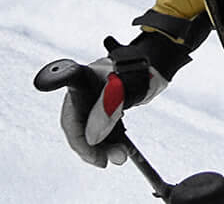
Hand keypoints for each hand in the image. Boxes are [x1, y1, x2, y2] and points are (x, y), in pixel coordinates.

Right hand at [38, 35, 173, 166]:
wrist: (154, 62)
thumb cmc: (136, 67)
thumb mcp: (120, 89)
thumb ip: (104, 113)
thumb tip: (91, 140)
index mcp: (80, 82)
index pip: (69, 118)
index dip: (78, 141)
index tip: (93, 157)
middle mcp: (83, 92)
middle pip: (79, 128)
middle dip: (94, 148)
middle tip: (109, 161)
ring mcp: (92, 99)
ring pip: (91, 130)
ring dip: (103, 147)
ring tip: (120, 156)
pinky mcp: (104, 105)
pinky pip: (101, 128)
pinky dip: (109, 140)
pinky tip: (120, 147)